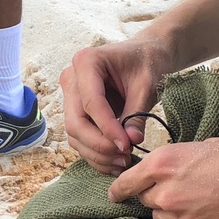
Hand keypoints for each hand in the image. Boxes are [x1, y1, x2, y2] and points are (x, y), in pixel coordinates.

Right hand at [60, 37, 173, 173]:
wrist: (146, 56)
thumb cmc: (147, 64)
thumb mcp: (147, 86)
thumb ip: (137, 114)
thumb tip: (131, 142)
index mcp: (86, 62)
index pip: (91, 103)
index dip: (108, 128)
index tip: (127, 146)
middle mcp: (72, 79)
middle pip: (76, 122)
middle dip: (100, 145)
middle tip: (125, 156)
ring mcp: (71, 97)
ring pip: (75, 135)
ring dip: (97, 154)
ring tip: (124, 162)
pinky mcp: (77, 112)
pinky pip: (80, 139)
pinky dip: (96, 154)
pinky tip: (115, 163)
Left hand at [108, 133, 218, 218]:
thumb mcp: (207, 144)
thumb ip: (180, 159)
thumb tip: (171, 171)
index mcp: (165, 163)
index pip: (126, 182)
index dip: (119, 189)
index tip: (116, 193)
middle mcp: (167, 193)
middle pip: (146, 201)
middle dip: (156, 194)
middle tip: (182, 187)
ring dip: (170, 212)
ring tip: (196, 202)